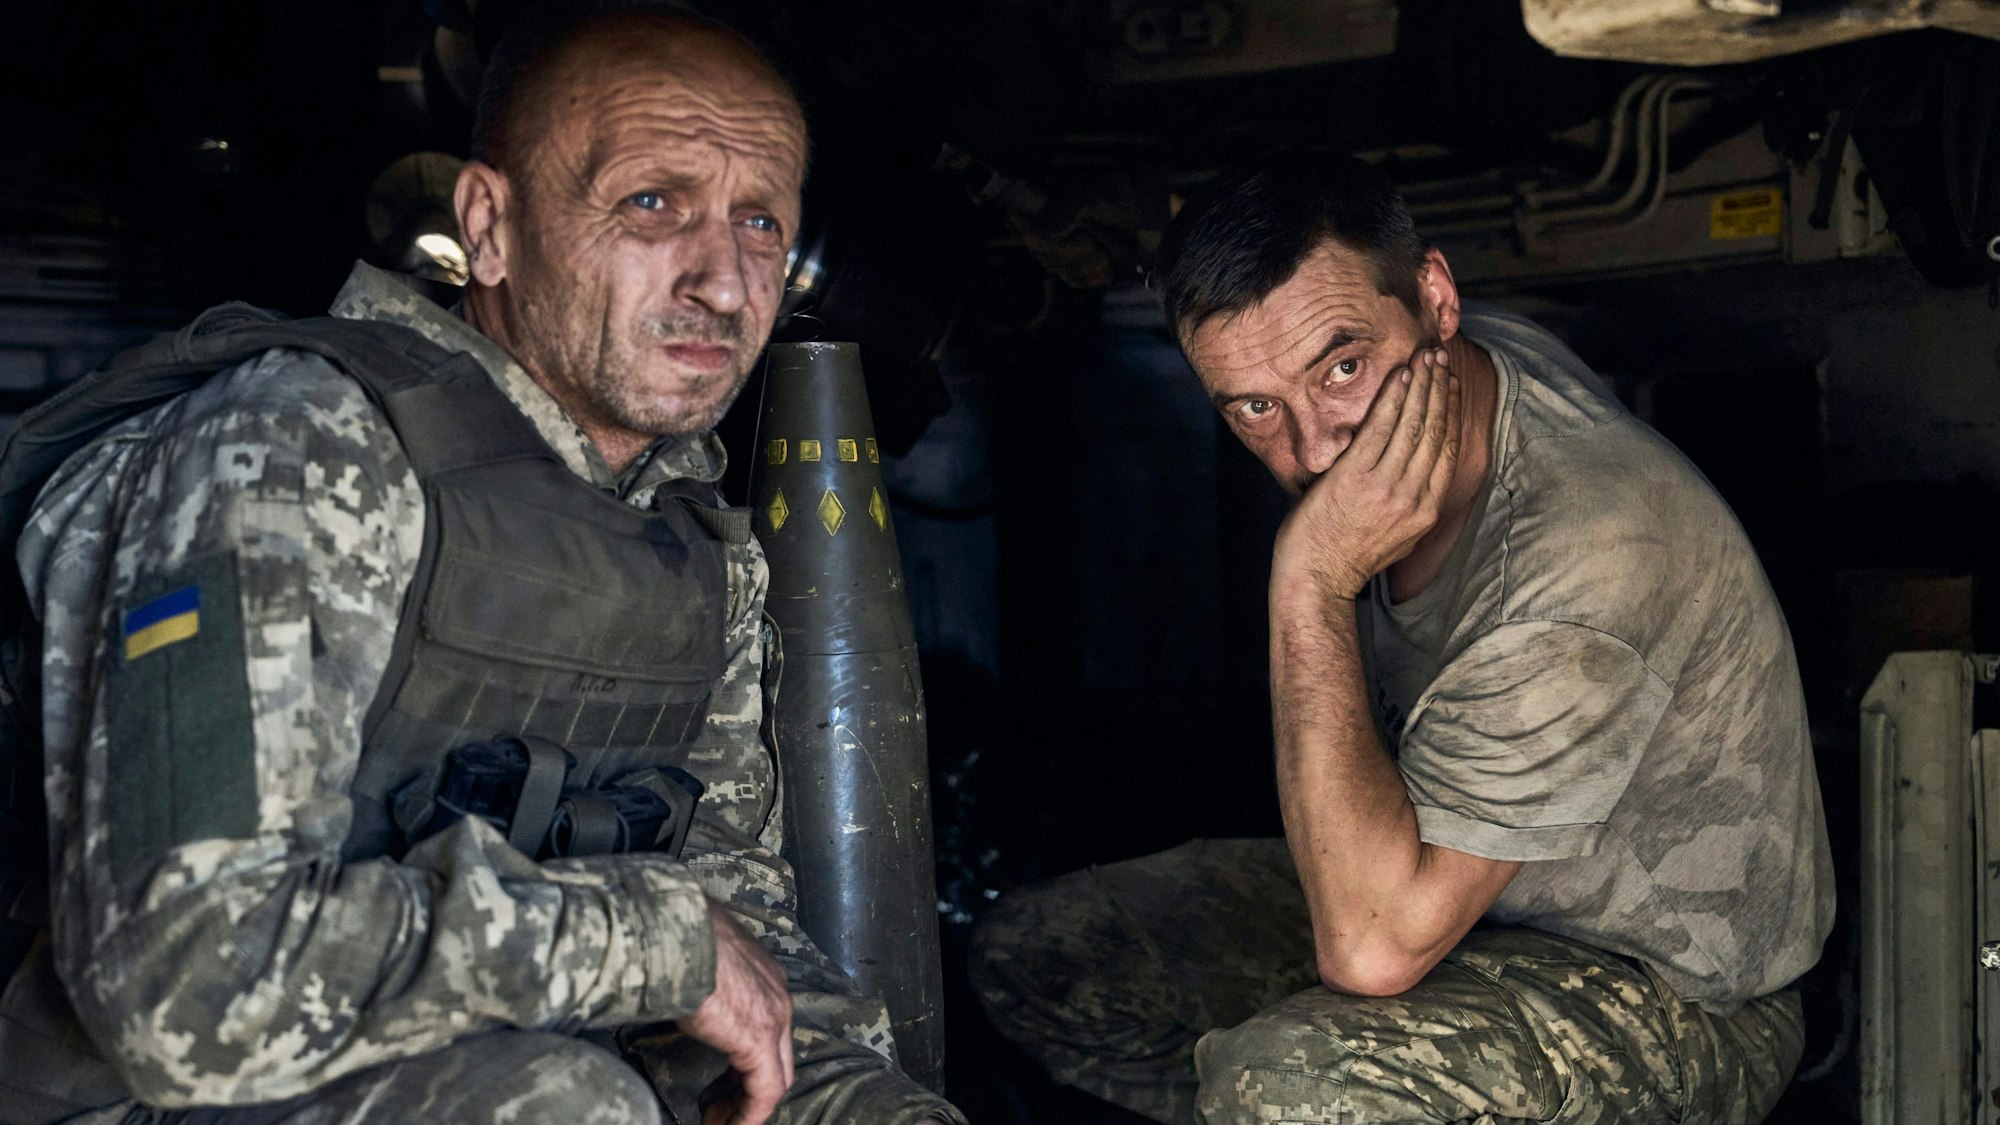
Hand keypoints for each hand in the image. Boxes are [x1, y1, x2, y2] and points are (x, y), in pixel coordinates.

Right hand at [685, 899, 794, 1124]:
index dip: (746, 1057)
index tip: (721, 1078)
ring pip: (775, 1076)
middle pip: (777, 1055)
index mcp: (764, 972)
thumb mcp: (698, 955)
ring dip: (746, 1104)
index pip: (768, 1026)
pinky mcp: (759, 1041)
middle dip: (748, 1085)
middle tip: (719, 1107)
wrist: (677, 931)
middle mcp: (777, 993)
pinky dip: (749, 1114)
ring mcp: (774, 1017)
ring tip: (719, 1121)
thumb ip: (701, 976)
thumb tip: (678, 983)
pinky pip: (765, 1091)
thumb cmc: (677, 934)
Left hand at [1272, 348, 1461, 599]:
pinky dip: (1394, 398)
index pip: (1447, 448)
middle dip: (1440, 388)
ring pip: (1414, 424)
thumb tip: (1420, 478)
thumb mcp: (1398, 536)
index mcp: (1426, 510)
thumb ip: (1413, 505)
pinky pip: (1380, 428)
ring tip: (1426, 357)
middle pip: (1436, 430)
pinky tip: (1400, 375)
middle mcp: (1413, 496)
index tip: (1451, 383)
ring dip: (1422, 384)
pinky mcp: (1355, 478)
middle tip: (1441, 356)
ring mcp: (1385, 487)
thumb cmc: (1348, 557)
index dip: (1452, 410)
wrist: (1315, 579)